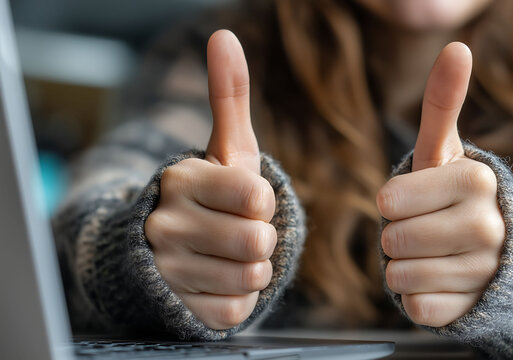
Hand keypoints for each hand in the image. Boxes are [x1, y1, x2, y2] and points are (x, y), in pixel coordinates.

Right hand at [144, 30, 276, 329]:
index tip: (244, 199)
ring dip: (252, 266)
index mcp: (183, 180)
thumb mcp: (226, 148)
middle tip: (237, 229)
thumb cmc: (212, 192)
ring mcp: (168, 268)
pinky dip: (238, 296)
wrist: (168, 245)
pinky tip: (219, 279)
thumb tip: (224, 37)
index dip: (262, 200)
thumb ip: (229, 95)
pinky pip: (235, 309)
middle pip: (257, 239)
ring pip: (250, 276)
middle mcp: (166, 223)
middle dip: (261, 236)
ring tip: (228, 253)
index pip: (256, 195)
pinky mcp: (177, 305)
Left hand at [377, 43, 504, 326]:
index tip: (413, 200)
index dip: (392, 202)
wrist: (498, 253)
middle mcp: (488, 228)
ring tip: (432, 255)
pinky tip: (441, 283)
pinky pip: (416, 308)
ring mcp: (483, 274)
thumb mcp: (444, 152)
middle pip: (391, 239)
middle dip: (395, 235)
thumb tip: (457, 46)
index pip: (389, 199)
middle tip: (424, 230)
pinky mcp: (471, 311)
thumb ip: (442, 102)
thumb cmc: (452, 196)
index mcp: (476, 181)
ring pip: (399, 276)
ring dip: (402, 267)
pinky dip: (416, 298)